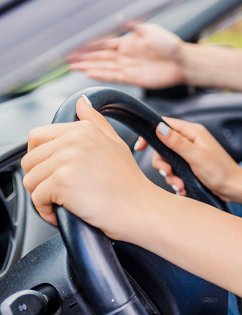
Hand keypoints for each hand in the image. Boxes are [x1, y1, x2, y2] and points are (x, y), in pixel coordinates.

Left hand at [21, 97, 161, 240]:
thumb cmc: (129, 182)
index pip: (37, 137)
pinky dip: (46, 210)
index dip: (40, 158)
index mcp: (83, 129)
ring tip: (64, 201)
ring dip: (42, 196)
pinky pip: (36, 198)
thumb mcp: (116, 143)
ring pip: (30, 180)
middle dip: (41, 179)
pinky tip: (63, 211)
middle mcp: (73, 140)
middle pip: (29, 160)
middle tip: (62, 189)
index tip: (54, 171)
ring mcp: (66, 160)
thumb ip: (96, 121)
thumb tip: (81, 102)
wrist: (139, 207)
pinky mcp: (61, 181)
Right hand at [66, 24, 186, 88]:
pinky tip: (88, 73)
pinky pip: (113, 76)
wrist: (184, 63)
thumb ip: (134, 26)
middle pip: (99, 55)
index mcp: (128, 42)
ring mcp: (128, 66)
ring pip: (103, 66)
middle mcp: (125, 54)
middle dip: (82, 56)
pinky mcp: (133, 78)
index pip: (103, 43)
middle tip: (65, 57)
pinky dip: (100, 75)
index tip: (73, 44)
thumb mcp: (151, 31)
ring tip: (71, 66)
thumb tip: (119, 17)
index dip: (88, 44)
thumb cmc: (171, 45)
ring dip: (87, 66)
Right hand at [146, 117, 241, 201]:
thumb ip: (177, 142)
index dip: (150, 133)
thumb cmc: (221, 171)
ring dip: (171, 175)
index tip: (140, 147)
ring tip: (180, 185)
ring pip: (168, 161)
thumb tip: (158, 127)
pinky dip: (176, 180)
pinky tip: (183, 189)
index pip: (165, 124)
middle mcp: (191, 140)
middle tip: (168, 173)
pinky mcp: (191, 165)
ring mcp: (191, 153)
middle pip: (163, 146)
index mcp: (193, 132)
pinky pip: (175, 170)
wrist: (234, 188)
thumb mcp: (196, 156)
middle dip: (163, 163)